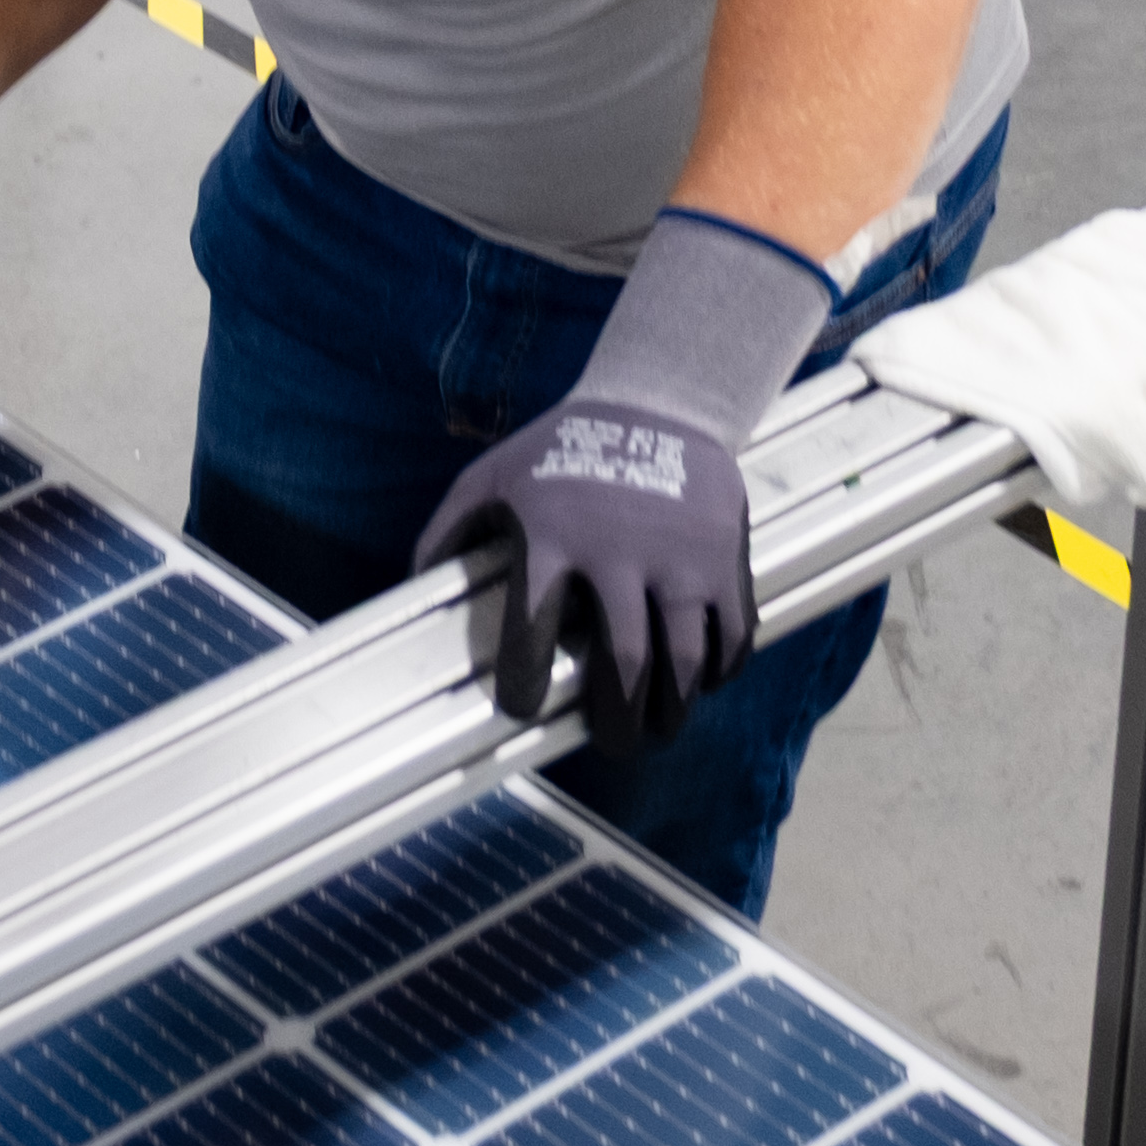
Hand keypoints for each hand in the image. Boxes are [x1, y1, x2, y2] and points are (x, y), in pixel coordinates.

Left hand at [426, 208, 840, 744]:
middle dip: (618, 719)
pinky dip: (721, 670)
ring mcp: (680, 557)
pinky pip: (732, 634)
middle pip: (623, 663)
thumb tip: (412, 587)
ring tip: (661, 727)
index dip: (523, 684)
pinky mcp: (726, 558)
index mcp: (554, 535)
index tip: (522, 711)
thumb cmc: (562, 447)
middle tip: (614, 743)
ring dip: (673, 708)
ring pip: (683, 659)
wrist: (658, 401)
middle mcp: (620, 551)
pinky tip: (704, 681)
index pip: (532, 629)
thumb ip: (449, 531)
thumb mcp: (492, 475)